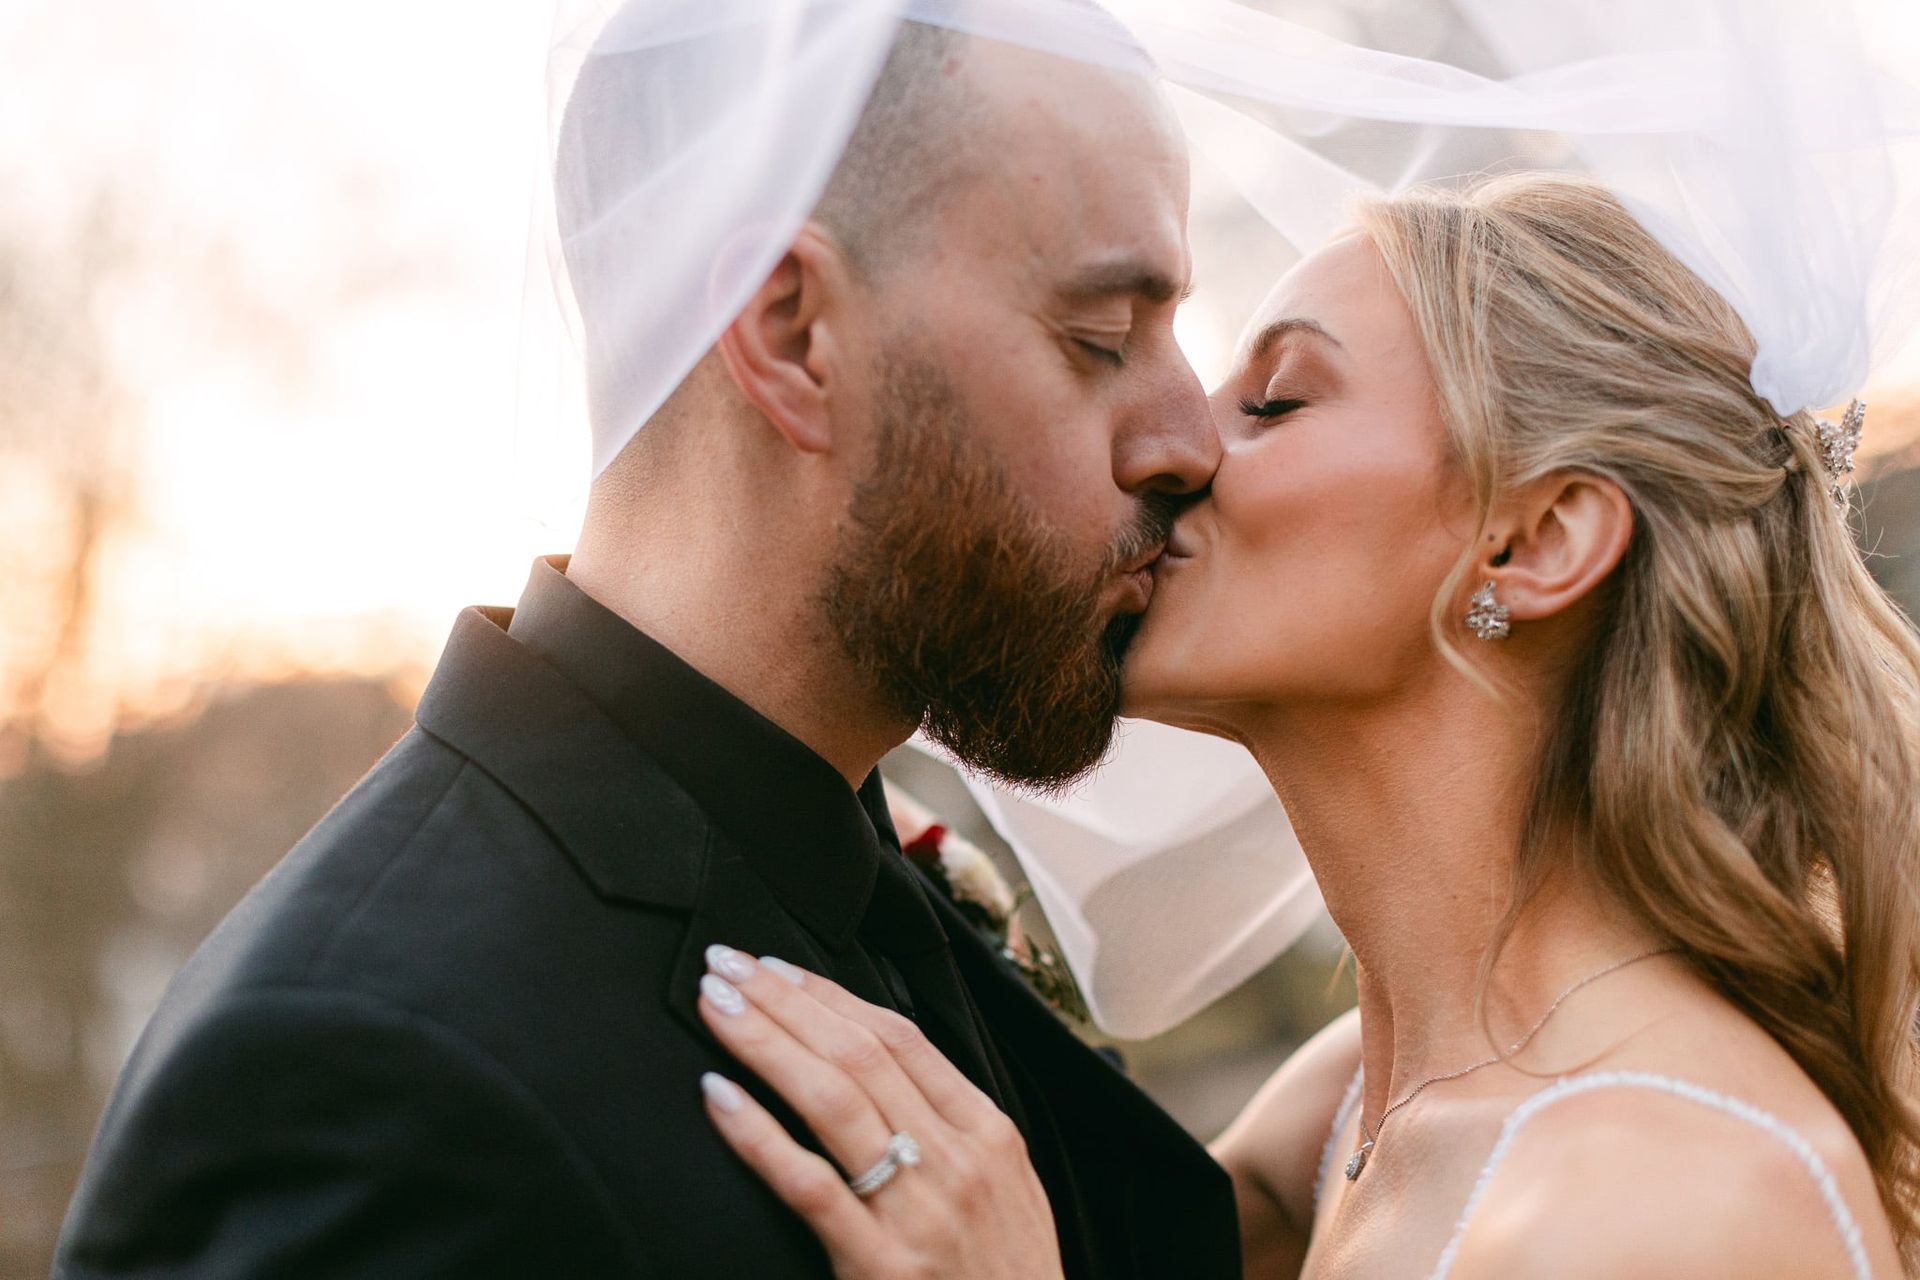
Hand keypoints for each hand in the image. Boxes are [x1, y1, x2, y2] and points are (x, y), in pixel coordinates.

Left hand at [695, 945, 1064, 1279]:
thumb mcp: (1009, 1190)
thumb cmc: (1007, 1278)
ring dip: (766, 1042)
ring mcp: (919, 1212)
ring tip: (717, 1007)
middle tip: (729, 964)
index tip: (778, 968)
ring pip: (832, 1101)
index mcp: (989, 1133)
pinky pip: (809, 1185)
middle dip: (786, 1001)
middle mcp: (956, 1161)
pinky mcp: (882, 1265)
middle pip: (859, 1054)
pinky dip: (759, 1135)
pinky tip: (720, 1096)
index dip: (831, 996)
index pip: (900, 1038)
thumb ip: (955, 1130)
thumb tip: (884, 1070)